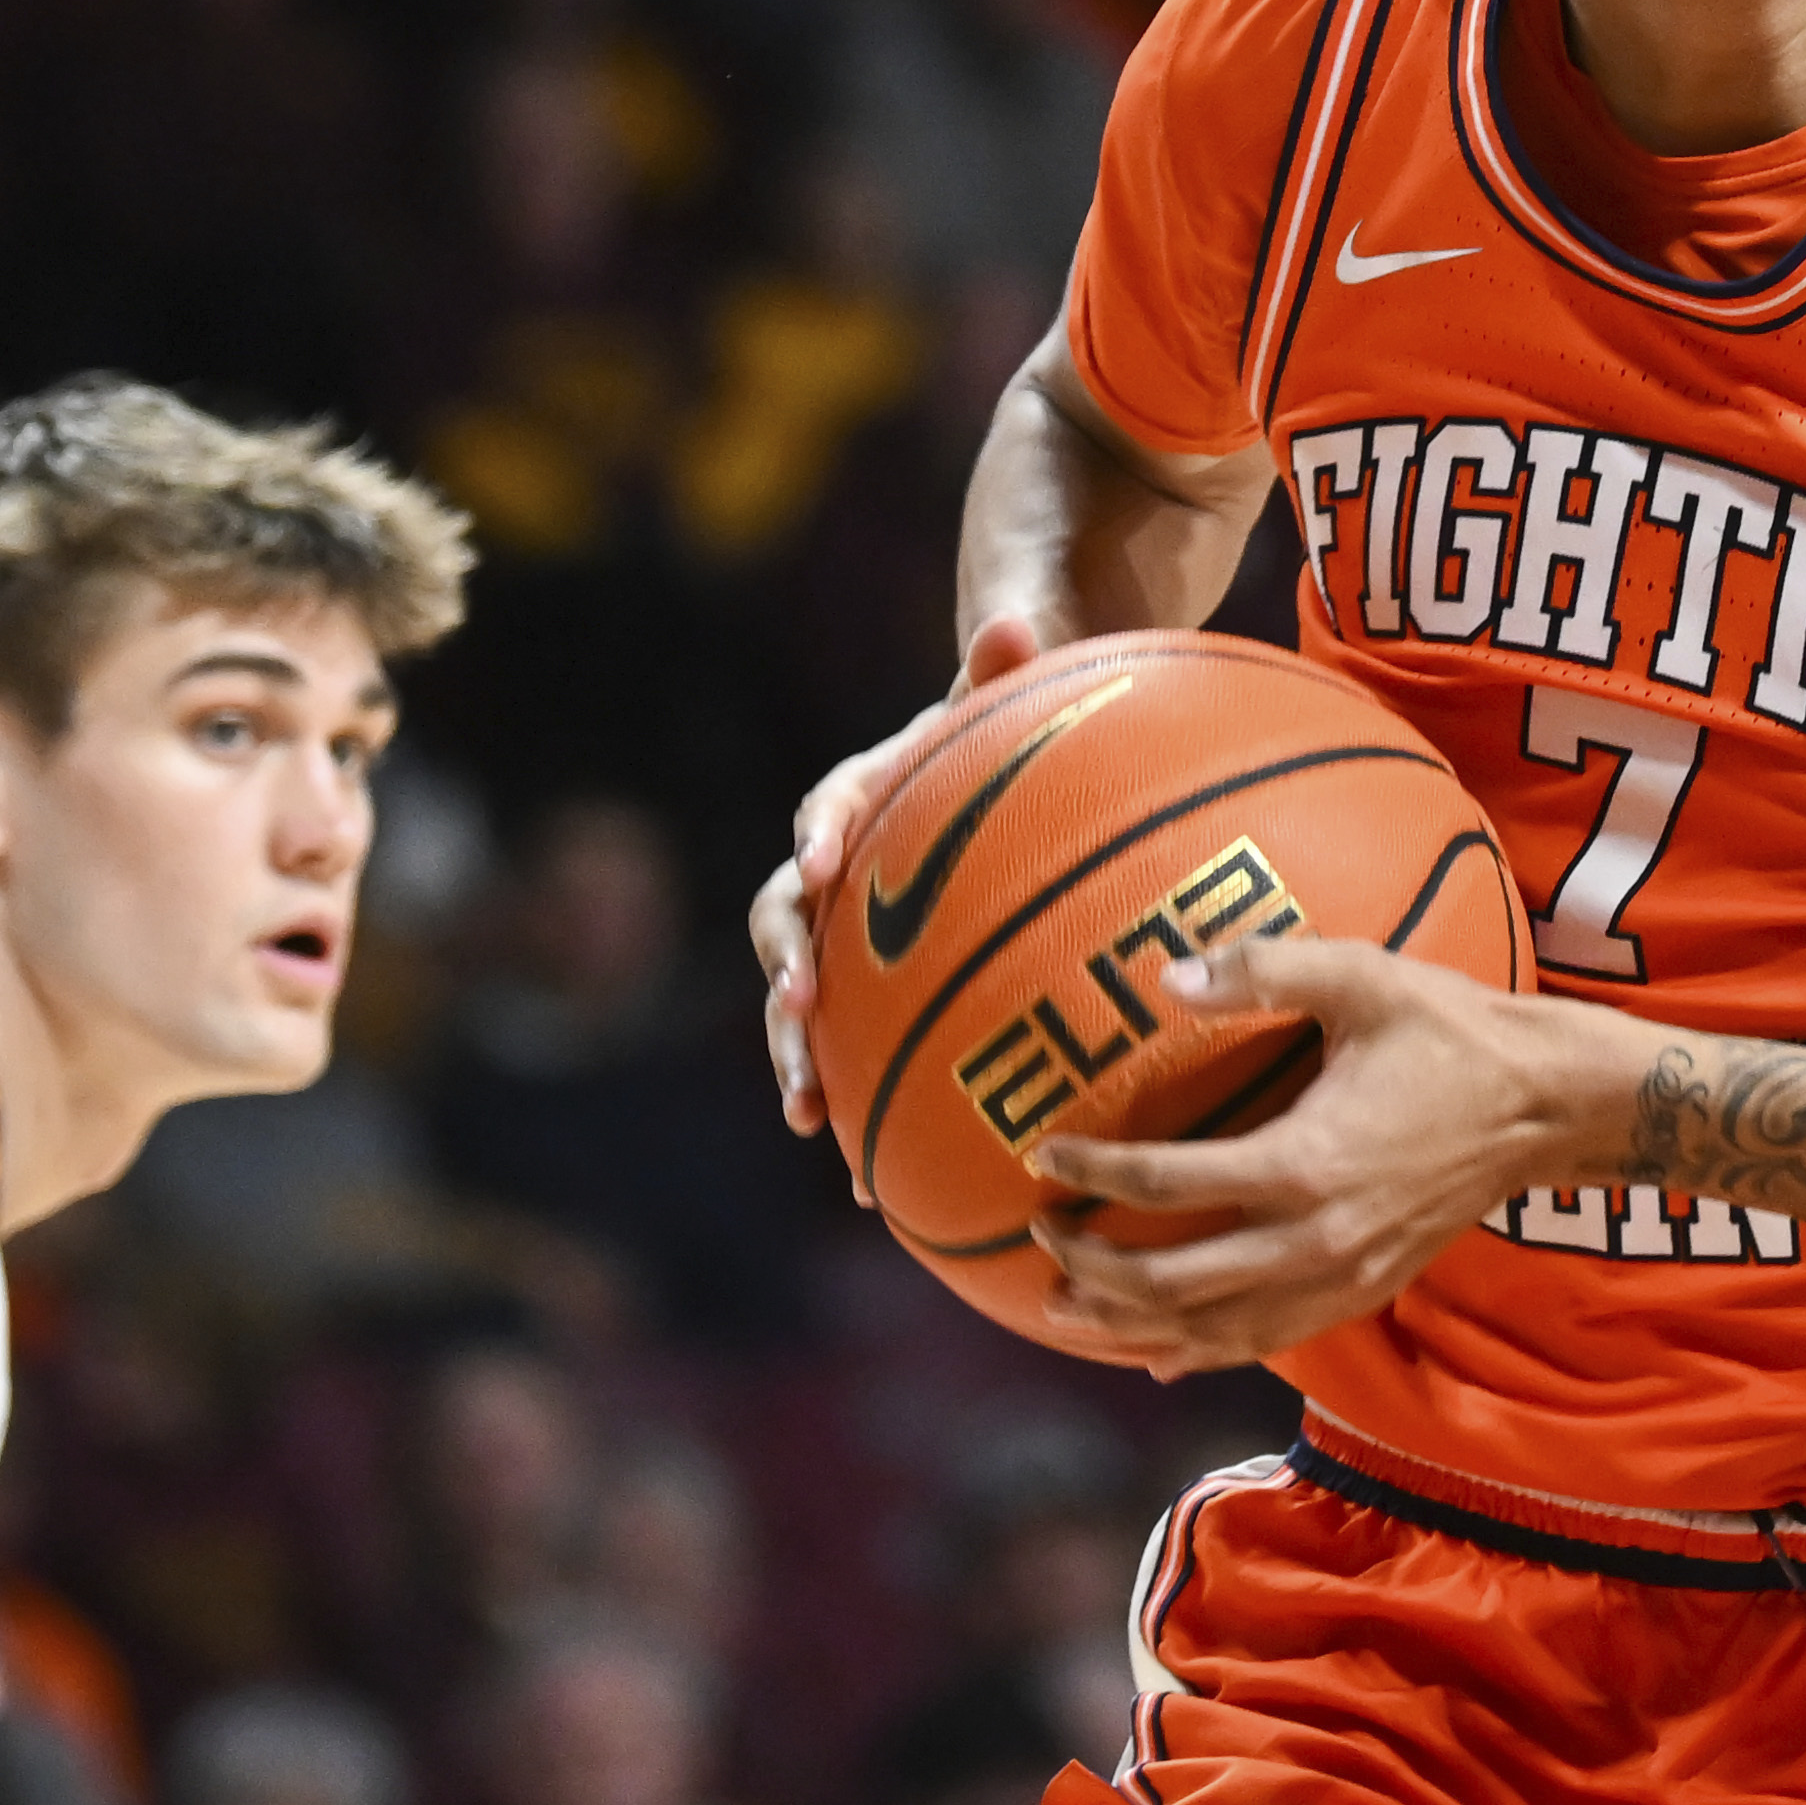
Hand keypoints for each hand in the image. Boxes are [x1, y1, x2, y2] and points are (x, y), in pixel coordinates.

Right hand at [758, 612, 1050, 1162]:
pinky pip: (856, 1053)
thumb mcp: (1005, 700)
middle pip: (791, 920)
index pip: (831, 805)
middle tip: (798, 1005)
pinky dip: (860, 1111)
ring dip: (800, 1055)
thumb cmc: (996, 742)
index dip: (819, 830)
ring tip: (812, 1114)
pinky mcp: (875, 998)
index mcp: (867, 798)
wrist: (984, 782)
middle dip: (786, 965)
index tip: (818, 859)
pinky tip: (877, 1185)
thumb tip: (1019, 618)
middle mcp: (841, 874)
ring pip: (805, 1000)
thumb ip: (1007, 666)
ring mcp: (850, 942)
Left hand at [1018, 933, 1598, 1374]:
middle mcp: (1316, 1239)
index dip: (1094, 1173)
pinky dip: (1201, 1352)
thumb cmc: (1451, 1032)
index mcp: (1304, 1162)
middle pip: (1173, 1282)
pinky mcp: (1364, 1291)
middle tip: (1040, 1237)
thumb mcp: (1361, 976)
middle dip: (1093, 1268)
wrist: (1548, 1106)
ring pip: (1213, 1330)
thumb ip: (1261, 969)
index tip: (1044, 1153)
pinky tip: (1156, 1356)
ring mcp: (1341, 1276)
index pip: (1168, 1184)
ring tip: (1063, 1310)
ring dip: (1130, 1327)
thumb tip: (1162, 975)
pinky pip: (1264, 1340)